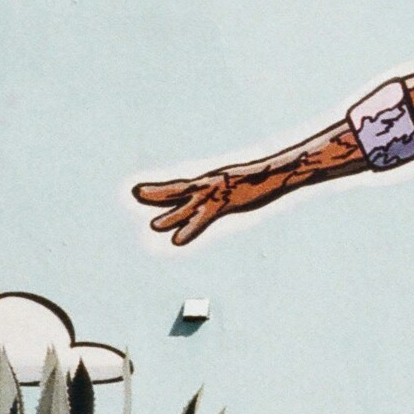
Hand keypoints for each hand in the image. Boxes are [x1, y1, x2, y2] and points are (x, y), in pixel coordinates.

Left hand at [130, 166, 270, 245]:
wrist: (278, 172)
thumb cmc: (262, 178)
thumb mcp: (240, 183)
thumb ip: (227, 190)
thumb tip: (220, 196)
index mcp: (210, 181)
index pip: (181, 187)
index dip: (161, 190)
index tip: (141, 190)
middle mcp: (208, 186)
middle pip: (177, 190)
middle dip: (156, 194)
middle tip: (135, 193)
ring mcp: (216, 194)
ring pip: (187, 206)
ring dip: (170, 215)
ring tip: (153, 226)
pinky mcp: (225, 204)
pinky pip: (203, 219)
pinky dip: (189, 229)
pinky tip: (178, 241)